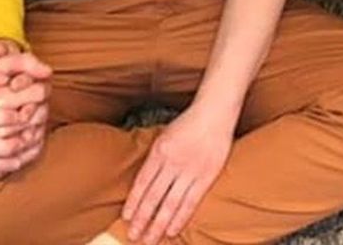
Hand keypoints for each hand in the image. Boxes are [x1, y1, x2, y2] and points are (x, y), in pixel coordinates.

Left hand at [123, 104, 232, 243]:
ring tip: (150, 240)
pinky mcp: (207, 175)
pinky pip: (191, 201)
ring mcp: (191, 169)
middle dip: (143, 219)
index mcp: (160, 150)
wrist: (215, 111)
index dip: (134, 202)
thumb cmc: (189, 122)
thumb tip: (143, 184)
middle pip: (154, 197)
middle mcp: (173, 161)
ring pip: (170, 204)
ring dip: (159, 224)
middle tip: (134, 237)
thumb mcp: (165, 135)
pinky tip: (172, 230)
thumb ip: (155, 158)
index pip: (142, 182)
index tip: (126, 218)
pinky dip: (180, 218)